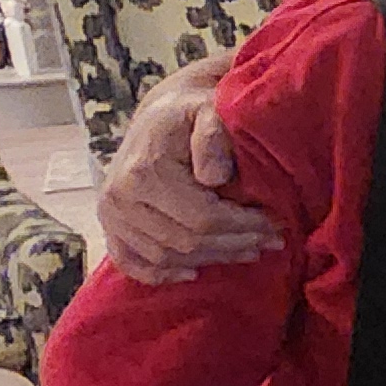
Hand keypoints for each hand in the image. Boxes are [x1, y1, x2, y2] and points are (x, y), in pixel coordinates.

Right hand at [97, 55, 275, 283]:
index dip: (244, 227)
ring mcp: (110, 216)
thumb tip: (214, 177)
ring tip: (249, 251)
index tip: (276, 225)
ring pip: (166, 257)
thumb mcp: (208, 110)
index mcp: (143, 171)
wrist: (158, 115)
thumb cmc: (191, 112)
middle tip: (272, 241)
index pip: (202, 218)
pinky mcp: (109, 226)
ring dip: (211, 259)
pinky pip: (132, 263)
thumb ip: (213, 137)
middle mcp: (119, 198)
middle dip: (235, 245)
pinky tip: (194, 273)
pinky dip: (161, 274)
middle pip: (185, 242)